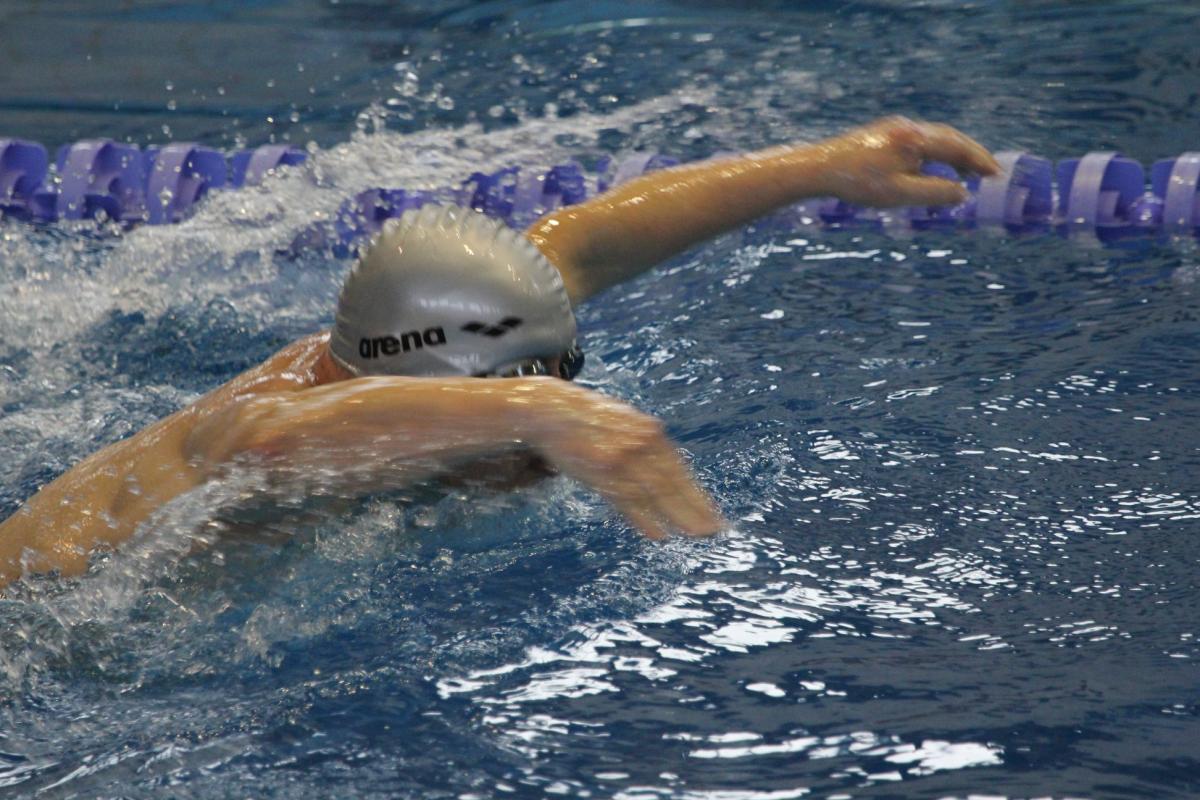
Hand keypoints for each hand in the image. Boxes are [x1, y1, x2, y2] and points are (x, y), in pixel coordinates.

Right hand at [523, 380, 724, 539]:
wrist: (550, 409)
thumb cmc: (588, 417)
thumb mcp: (624, 422)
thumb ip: (646, 443)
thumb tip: (669, 469)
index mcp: (649, 431)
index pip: (680, 470)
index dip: (698, 495)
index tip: (714, 514)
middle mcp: (639, 445)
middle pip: (673, 484)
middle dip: (696, 509)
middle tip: (716, 530)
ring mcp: (620, 459)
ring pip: (655, 495)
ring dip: (677, 517)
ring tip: (696, 534)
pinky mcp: (600, 472)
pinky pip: (626, 501)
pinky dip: (644, 519)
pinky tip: (659, 534)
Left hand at [817, 116, 999, 207]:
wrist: (819, 168)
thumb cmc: (857, 183)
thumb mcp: (899, 194)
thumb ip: (935, 193)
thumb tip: (963, 194)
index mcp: (915, 139)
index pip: (958, 148)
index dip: (979, 162)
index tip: (996, 175)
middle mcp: (909, 127)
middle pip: (950, 138)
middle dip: (971, 155)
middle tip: (988, 173)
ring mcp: (895, 128)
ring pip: (935, 138)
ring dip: (954, 154)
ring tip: (966, 175)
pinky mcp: (884, 134)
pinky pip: (920, 141)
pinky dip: (935, 154)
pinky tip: (934, 169)